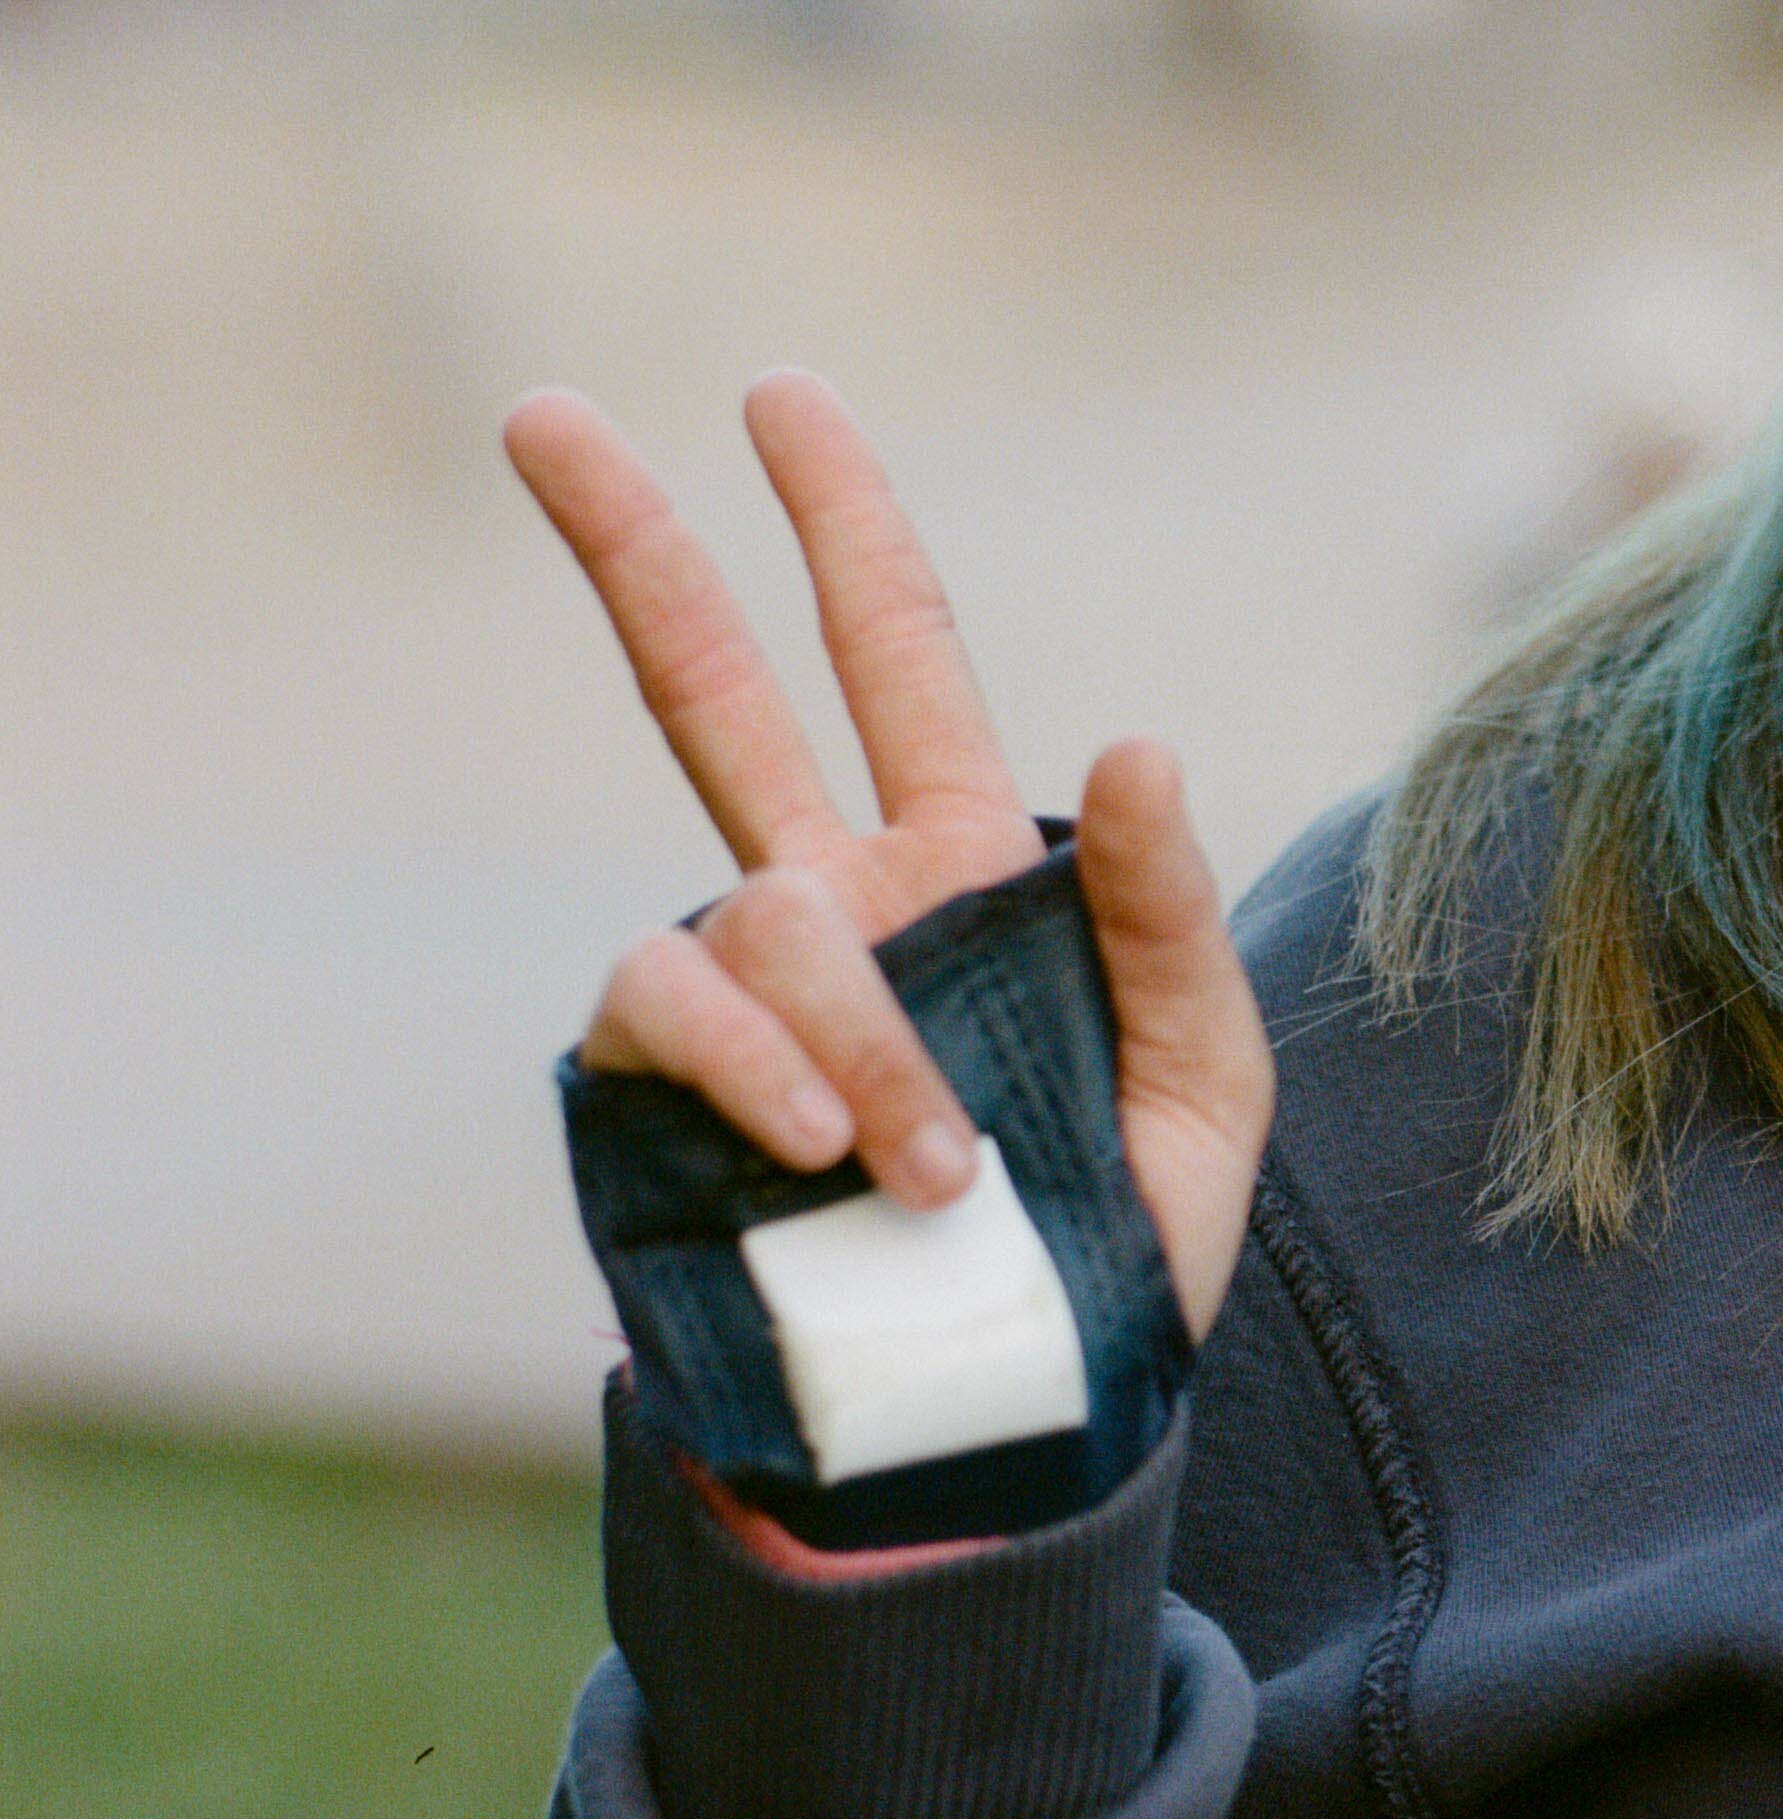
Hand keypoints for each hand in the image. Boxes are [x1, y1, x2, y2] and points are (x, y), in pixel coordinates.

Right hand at [510, 371, 1272, 1352]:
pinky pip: (673, 1017)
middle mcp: (831, 904)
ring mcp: (738, 999)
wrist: (1025, 1422)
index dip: (843, 526)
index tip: (781, 396)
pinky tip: (833, 1148)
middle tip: (541, 412)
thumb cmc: (1122, 1242)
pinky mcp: (657, 1100)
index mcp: (956, 868)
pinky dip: (759, 1065)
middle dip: (632, 547)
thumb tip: (1127, 739)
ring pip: (752, 914)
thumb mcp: (1204, 1076)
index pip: (890, 656)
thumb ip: (1166, 912)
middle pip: (708, 687)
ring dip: (849, 1028)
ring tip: (929, 1164)